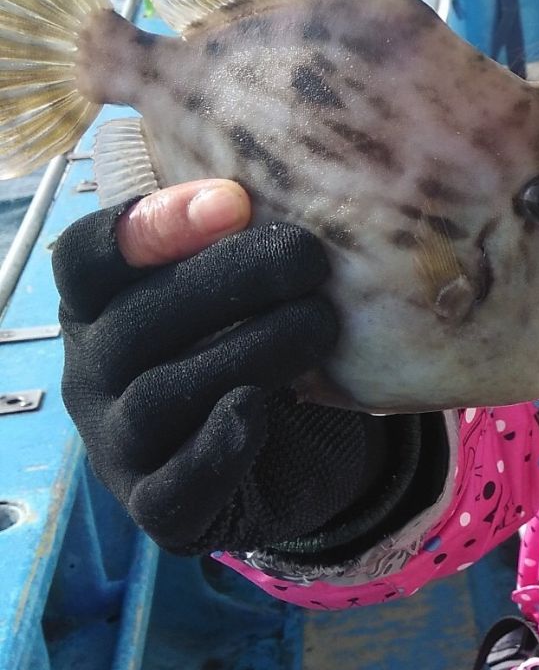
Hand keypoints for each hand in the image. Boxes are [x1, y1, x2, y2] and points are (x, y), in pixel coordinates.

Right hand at [54, 180, 411, 558]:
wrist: (284, 460)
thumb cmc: (253, 344)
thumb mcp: (237, 288)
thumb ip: (238, 236)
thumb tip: (299, 162)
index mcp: (99, 305)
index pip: (88, 257)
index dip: (152, 226)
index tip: (233, 199)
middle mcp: (93, 371)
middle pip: (135, 321)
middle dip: (226, 282)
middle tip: (308, 257)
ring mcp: (118, 443)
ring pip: (161, 395)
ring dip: (246, 352)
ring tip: (319, 322)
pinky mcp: (159, 507)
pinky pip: (177, 483)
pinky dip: (218, 447)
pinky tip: (258, 408)